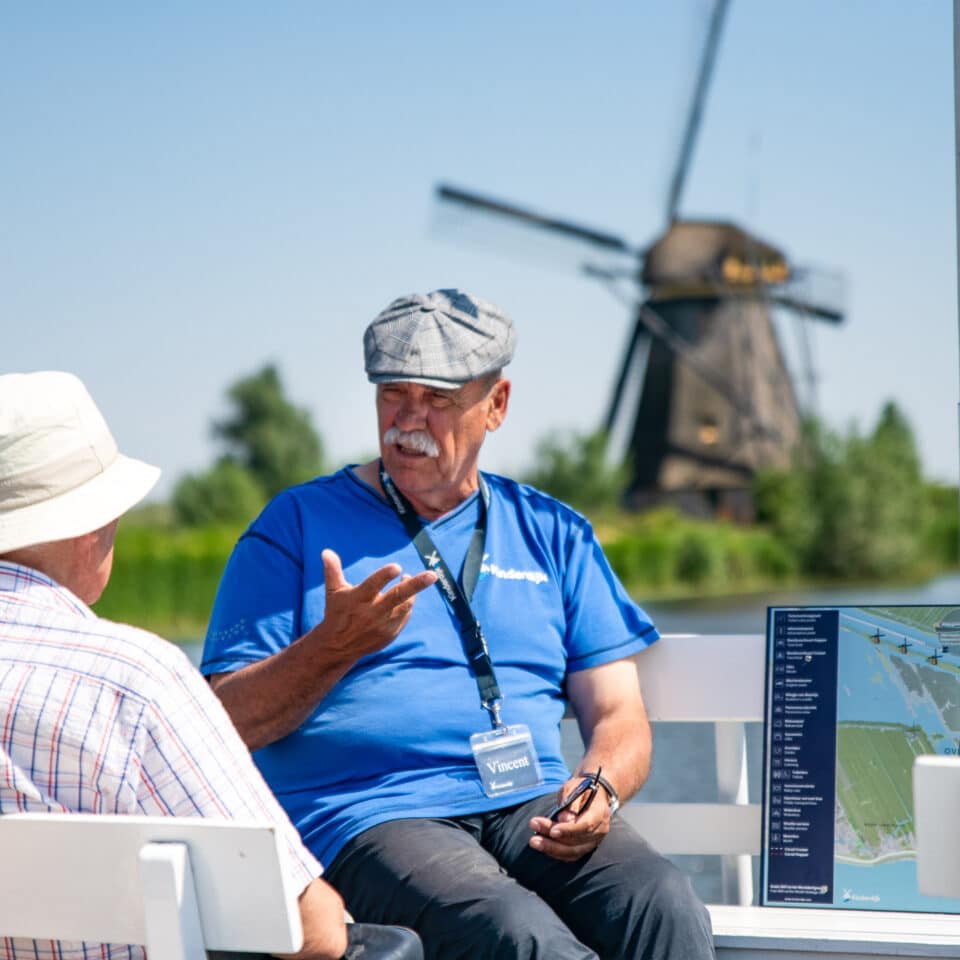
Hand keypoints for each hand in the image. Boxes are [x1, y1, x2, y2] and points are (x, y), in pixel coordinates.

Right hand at [310, 549, 436, 662]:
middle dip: (416, 586)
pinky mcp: (390, 634)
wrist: (338, 646)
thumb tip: (326, 551)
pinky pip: (404, 617)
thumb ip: (332, 570)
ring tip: (410, 579)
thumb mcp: (333, 591)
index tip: (397, 567)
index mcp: (358, 599)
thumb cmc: (337, 612)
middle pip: (397, 597)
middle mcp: (372, 613)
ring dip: (412, 593)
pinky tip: (405, 598)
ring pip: (404, 607)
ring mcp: (383, 625)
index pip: (372, 586)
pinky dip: (407, 606)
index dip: (384, 576)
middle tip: (432, 575)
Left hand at [527, 776, 611, 861]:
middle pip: (576, 841)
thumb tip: (563, 819)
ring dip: (552, 849)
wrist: (593, 795)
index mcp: (599, 813)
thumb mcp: (574, 787)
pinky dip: (556, 853)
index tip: (552, 831)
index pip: (585, 826)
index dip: (568, 830)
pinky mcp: (586, 847)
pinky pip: (571, 855)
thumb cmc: (582, 789)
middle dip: (553, 841)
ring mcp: (594, 841)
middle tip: (534, 838)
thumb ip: (570, 802)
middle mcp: (600, 830)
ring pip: (573, 851)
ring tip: (534, 842)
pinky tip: (543, 846)